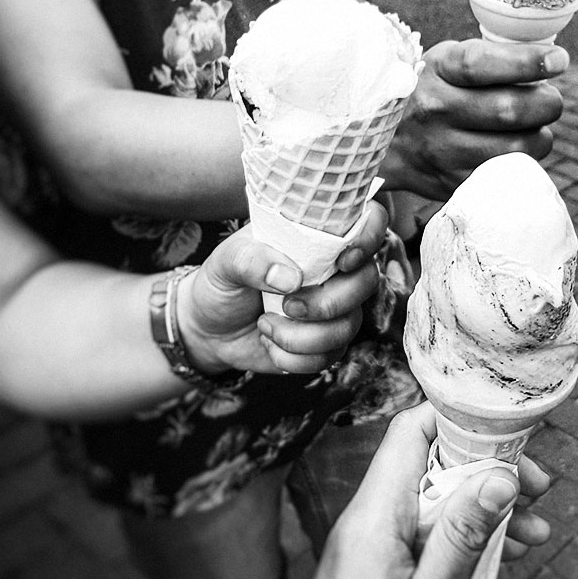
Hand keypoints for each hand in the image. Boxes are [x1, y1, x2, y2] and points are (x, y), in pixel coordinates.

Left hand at [179, 205, 388, 375]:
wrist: (208, 329)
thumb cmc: (221, 283)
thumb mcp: (225, 262)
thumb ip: (252, 260)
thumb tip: (290, 278)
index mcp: (317, 237)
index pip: (369, 222)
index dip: (369, 237)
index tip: (343, 260)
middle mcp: (335, 270)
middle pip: (367, 281)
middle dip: (328, 302)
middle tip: (287, 305)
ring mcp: (336, 308)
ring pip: (349, 326)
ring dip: (302, 336)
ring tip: (265, 325)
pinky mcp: (328, 343)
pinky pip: (330, 356)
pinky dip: (294, 357)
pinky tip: (270, 342)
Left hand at [290, 403, 551, 578]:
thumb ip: (462, 538)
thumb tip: (498, 477)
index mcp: (374, 518)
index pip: (411, 433)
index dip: (461, 418)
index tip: (510, 429)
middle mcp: (369, 518)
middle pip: (433, 463)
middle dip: (490, 470)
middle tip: (539, 487)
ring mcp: (374, 539)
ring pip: (438, 498)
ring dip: (488, 508)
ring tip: (536, 530)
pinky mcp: (380, 561)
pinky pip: (428, 530)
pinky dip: (467, 535)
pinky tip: (506, 549)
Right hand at [380, 40, 568, 200]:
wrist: (379, 140)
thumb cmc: (430, 90)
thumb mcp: (445, 62)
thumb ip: (491, 59)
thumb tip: (551, 61)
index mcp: (437, 71)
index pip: (482, 64)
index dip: (527, 62)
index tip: (559, 61)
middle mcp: (435, 110)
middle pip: (510, 110)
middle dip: (547, 103)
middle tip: (550, 100)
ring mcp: (443, 151)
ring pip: (517, 148)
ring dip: (541, 136)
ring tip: (535, 127)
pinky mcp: (453, 183)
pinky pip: (507, 175)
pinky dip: (523, 162)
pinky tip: (516, 149)